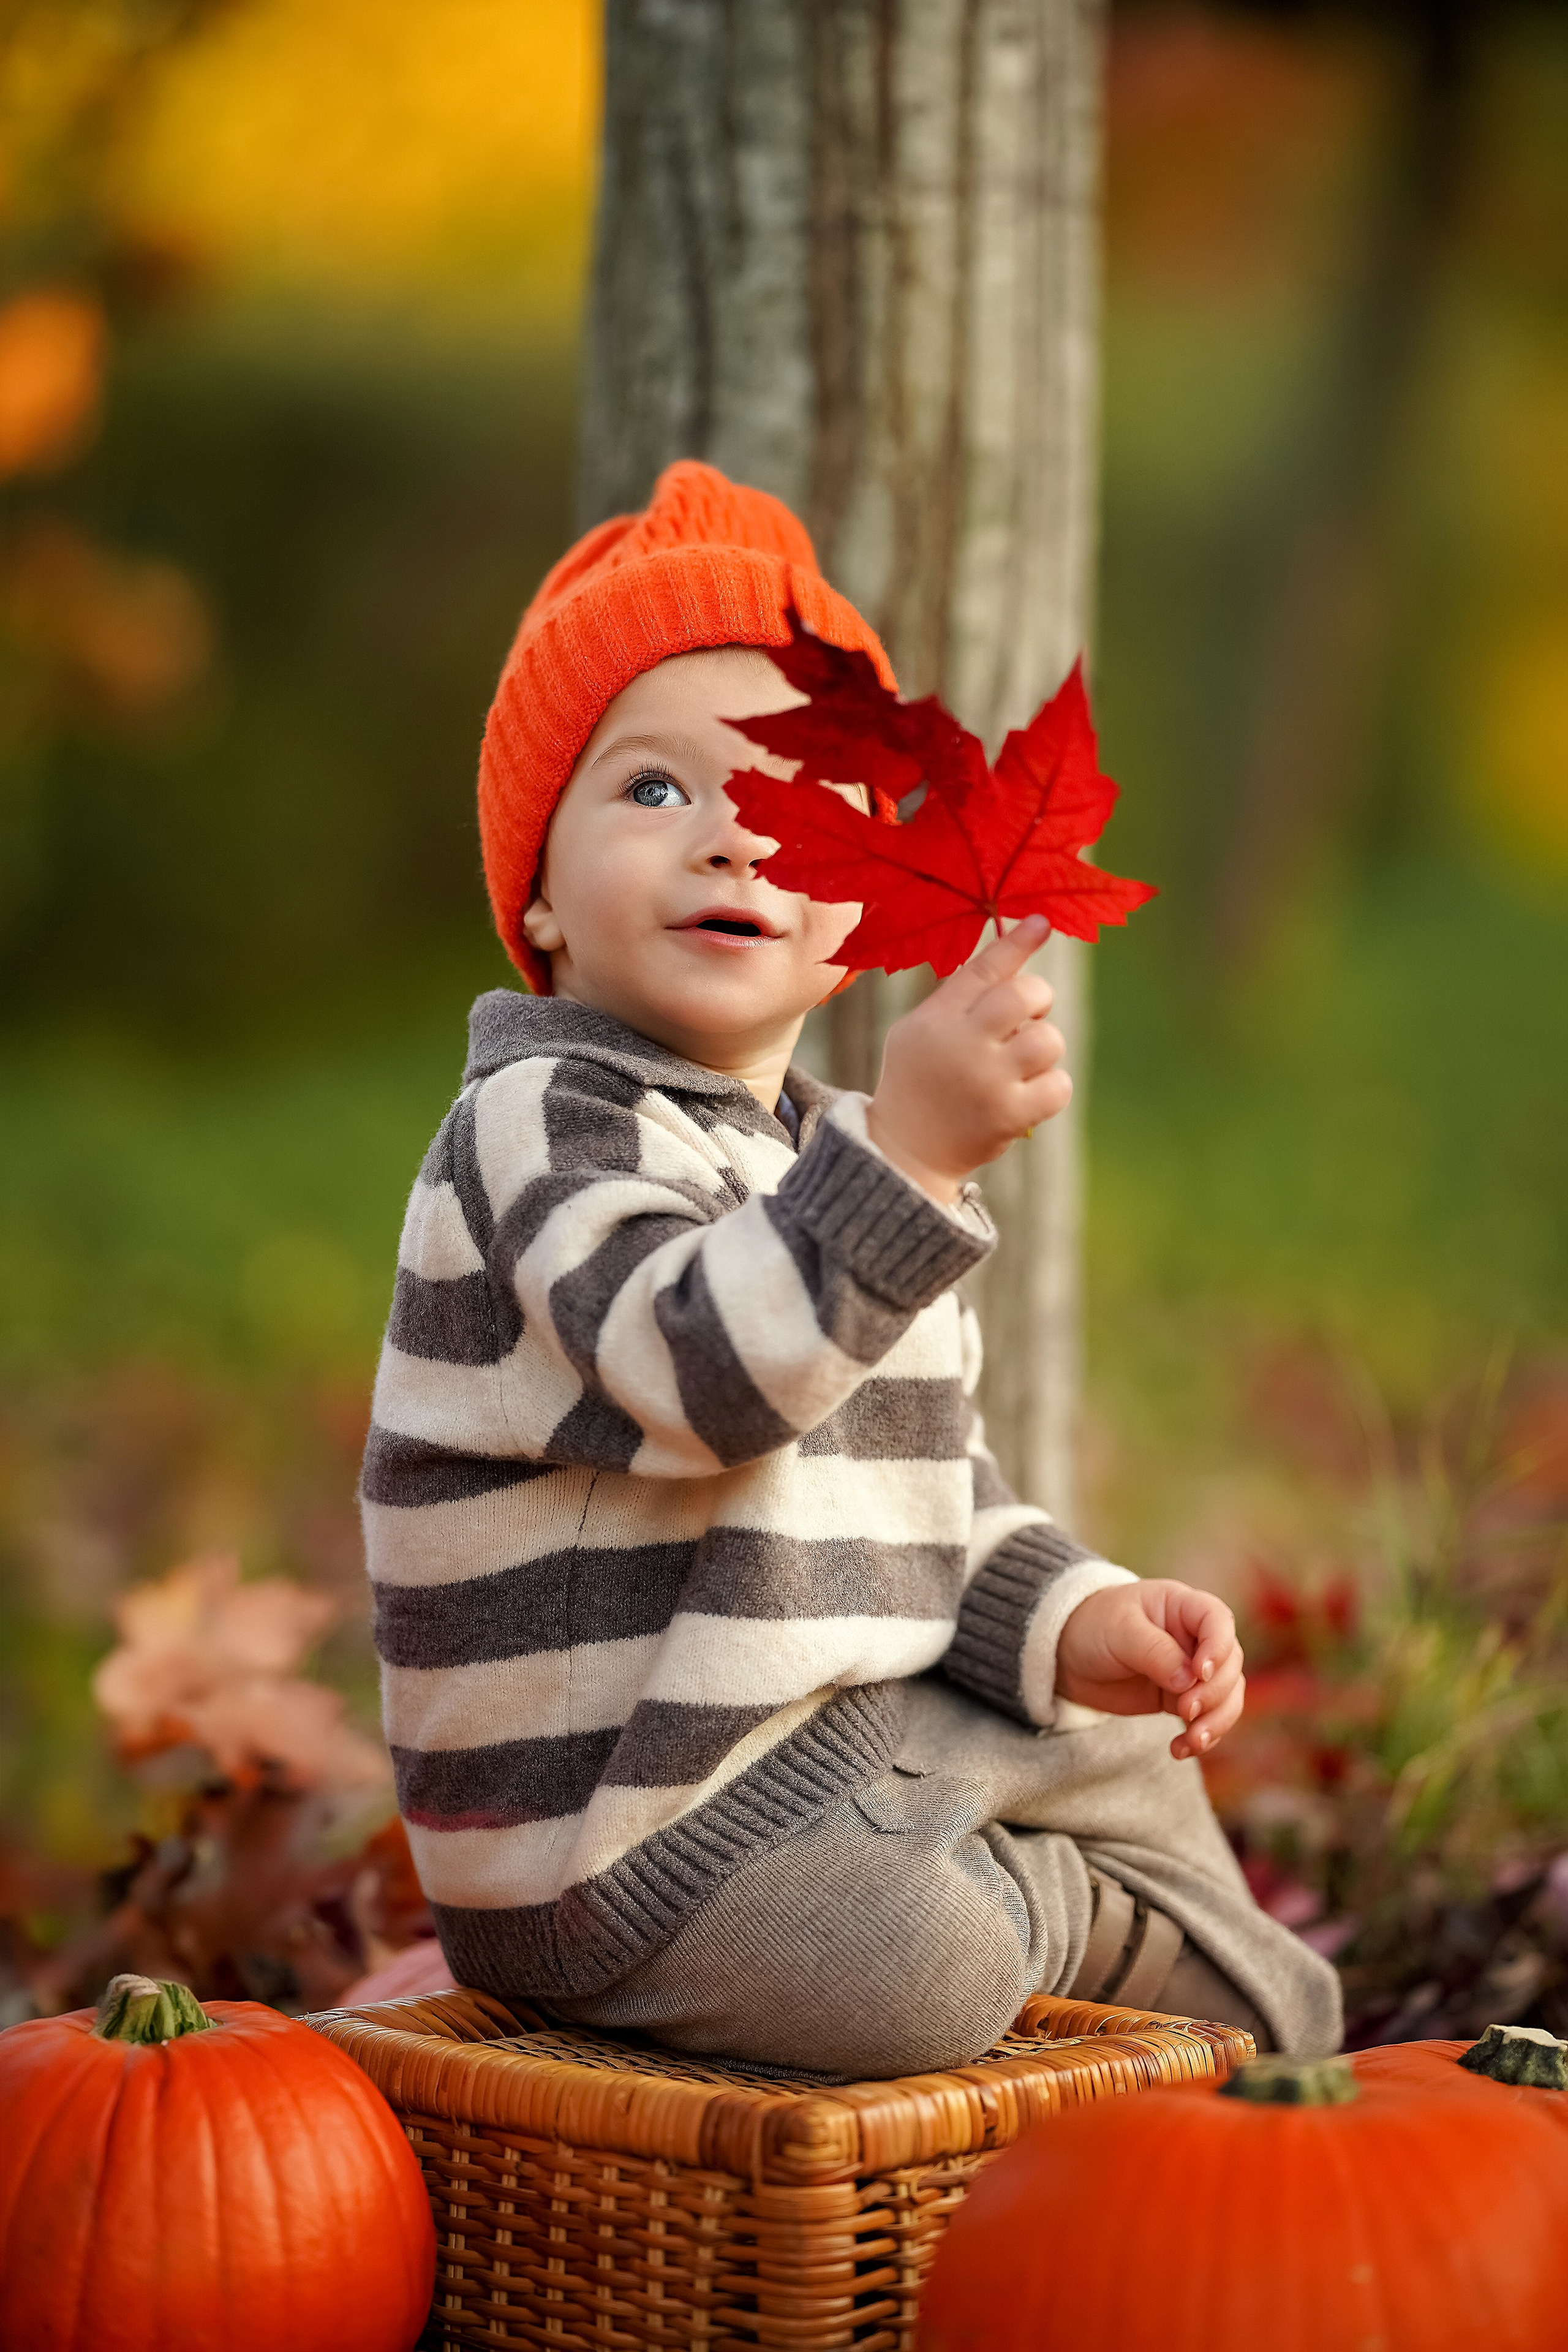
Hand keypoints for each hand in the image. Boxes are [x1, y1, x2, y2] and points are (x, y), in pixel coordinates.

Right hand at [865, 914, 1068, 1201]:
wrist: (905, 1151)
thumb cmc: (919, 1081)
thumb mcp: (919, 1031)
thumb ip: (959, 998)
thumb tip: (1015, 957)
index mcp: (937, 1018)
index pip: (984, 969)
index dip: (1017, 942)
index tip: (1042, 922)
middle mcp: (962, 1044)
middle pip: (1026, 995)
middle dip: (1039, 998)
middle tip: (1028, 1018)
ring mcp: (988, 1081)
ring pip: (1049, 1040)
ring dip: (1043, 1047)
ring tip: (1021, 1063)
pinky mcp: (1010, 1116)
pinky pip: (1059, 1085)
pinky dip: (1051, 1087)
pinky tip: (1028, 1094)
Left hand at [1055, 1580, 1245, 1761]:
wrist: (1067, 1654)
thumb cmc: (1093, 1626)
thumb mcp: (1119, 1631)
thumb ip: (1155, 1652)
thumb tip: (1189, 1681)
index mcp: (1182, 1606)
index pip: (1218, 1620)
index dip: (1219, 1647)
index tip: (1199, 1673)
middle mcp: (1194, 1637)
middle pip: (1230, 1665)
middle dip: (1215, 1693)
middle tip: (1186, 1710)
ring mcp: (1191, 1670)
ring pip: (1227, 1696)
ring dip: (1217, 1722)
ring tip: (1192, 1741)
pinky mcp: (1181, 1698)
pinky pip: (1206, 1719)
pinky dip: (1200, 1737)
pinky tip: (1179, 1749)